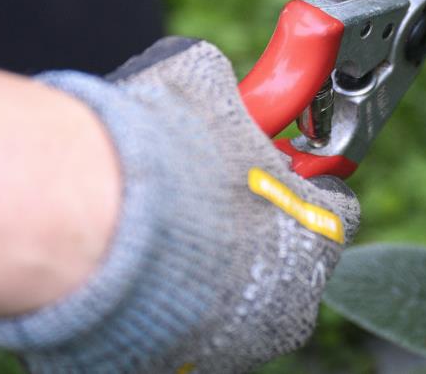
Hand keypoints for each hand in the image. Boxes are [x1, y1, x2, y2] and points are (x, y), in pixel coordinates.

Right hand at [0, 37, 358, 373]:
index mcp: (316, 234)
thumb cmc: (161, 156)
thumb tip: (230, 81)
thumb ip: (234, 93)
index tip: (272, 165)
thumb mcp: (205, 86)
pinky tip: (129, 270)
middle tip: (203, 196)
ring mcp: (235, 347)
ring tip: (155, 233)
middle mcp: (291, 304)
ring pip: (234, 302)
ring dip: (207, 271)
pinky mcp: (179, 369)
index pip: (337, 207)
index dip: (302, 182)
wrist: (89, 228)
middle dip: (252, 228)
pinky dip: (163, 305)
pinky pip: (183, 332)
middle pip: (286, 261)